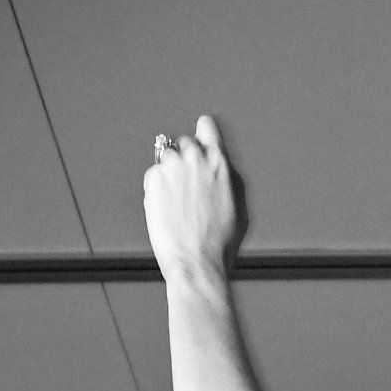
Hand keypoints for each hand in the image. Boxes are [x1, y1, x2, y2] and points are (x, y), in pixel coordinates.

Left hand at [142, 115, 244, 283]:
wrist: (197, 264)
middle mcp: (195, 158)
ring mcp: (172, 167)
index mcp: (219, 162)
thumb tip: (219, 165)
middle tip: (187, 189)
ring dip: (169, 173)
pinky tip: (166, 210)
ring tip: (176, 203)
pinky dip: (156, 189)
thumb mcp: (237, 205)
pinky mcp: (153, 179)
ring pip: (166, 158)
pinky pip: (152, 175)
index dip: (202, 134)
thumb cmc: (219, 245)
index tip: (199, 140)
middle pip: (184, 143)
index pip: (207, 127)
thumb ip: (226, 177)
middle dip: (184, 160)